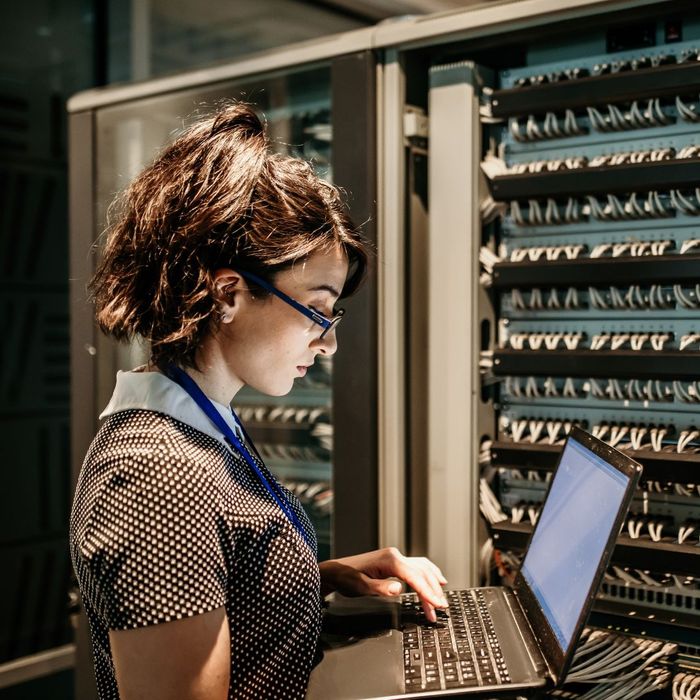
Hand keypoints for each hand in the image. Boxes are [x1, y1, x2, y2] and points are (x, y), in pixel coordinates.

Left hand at [318, 547, 447, 621]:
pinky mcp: (394, 562)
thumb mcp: (361, 587)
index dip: (428, 592)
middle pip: (422, 573)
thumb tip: (399, 589)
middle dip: (433, 591)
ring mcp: (395, 557)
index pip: (415, 577)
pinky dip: (428, 575)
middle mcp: (395, 556)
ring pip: (422, 569)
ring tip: (440, 601)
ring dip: (432, 584)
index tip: (438, 604)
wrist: (337, 570)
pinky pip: (416, 567)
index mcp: (390, 560)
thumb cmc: (347, 578)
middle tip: (441, 608)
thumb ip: (381, 588)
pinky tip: (436, 579)